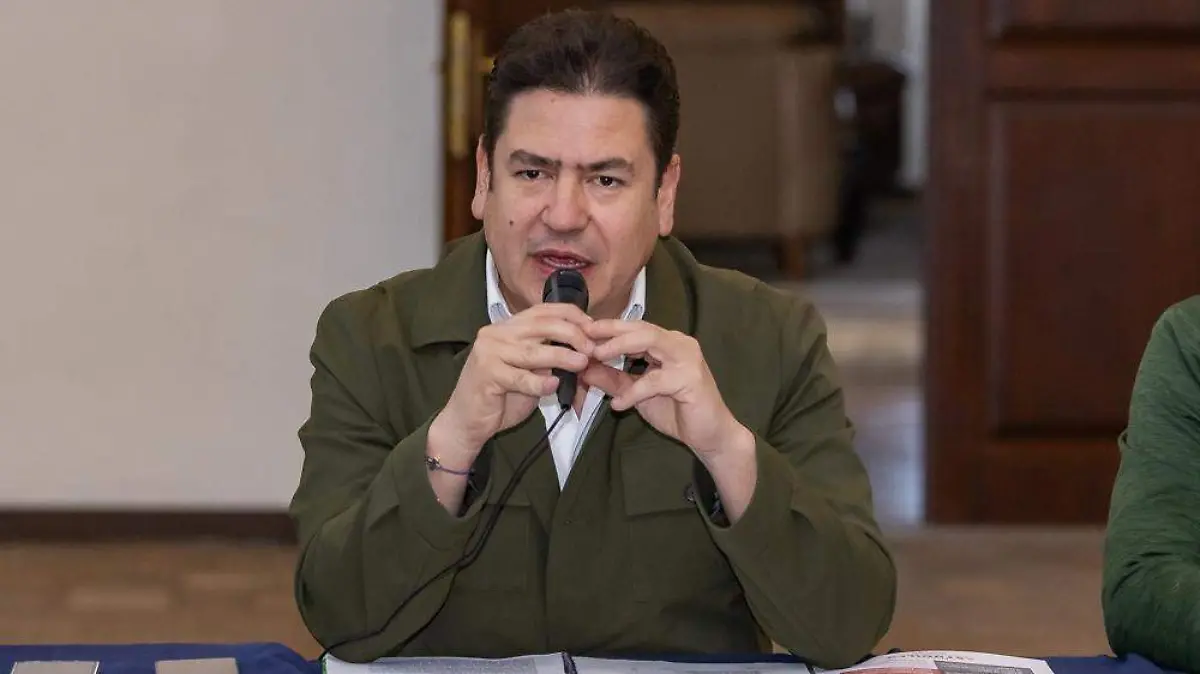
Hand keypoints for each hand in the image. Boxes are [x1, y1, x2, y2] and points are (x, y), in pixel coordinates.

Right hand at [431, 303, 593, 462]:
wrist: (466, 420)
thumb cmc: (500, 396)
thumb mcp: (529, 371)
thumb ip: (548, 358)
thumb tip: (582, 352)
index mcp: (508, 327)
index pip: (543, 310)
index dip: (572, 316)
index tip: (594, 328)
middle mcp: (497, 334)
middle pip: (541, 325)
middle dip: (572, 335)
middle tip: (591, 349)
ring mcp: (489, 353)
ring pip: (533, 351)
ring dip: (561, 356)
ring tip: (582, 363)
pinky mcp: (487, 374)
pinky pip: (519, 377)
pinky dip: (539, 382)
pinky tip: (553, 385)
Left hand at [580, 320, 749, 459]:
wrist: (711, 435)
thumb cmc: (678, 411)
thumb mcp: (638, 393)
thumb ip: (614, 380)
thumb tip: (584, 370)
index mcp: (668, 343)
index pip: (636, 327)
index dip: (609, 328)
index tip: (583, 331)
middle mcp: (679, 344)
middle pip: (641, 328)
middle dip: (611, 330)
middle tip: (584, 336)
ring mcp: (687, 359)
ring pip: (649, 342)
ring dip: (619, 347)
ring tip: (595, 357)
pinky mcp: (690, 379)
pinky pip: (654, 381)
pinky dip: (633, 392)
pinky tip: (617, 405)